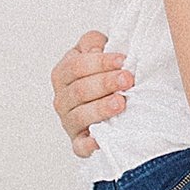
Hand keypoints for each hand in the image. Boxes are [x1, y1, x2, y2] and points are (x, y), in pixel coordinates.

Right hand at [52, 29, 129, 158]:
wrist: (108, 95)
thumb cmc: (102, 71)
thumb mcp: (96, 49)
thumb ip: (92, 43)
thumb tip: (96, 50)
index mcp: (63, 74)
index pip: (76, 67)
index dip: (100, 62)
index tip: (123, 60)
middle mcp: (62, 99)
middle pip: (79, 90)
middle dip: (105, 83)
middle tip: (127, 80)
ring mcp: (69, 121)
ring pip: (80, 115)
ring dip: (101, 108)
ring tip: (121, 102)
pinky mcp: (78, 142)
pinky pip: (80, 146)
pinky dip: (88, 145)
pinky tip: (99, 141)